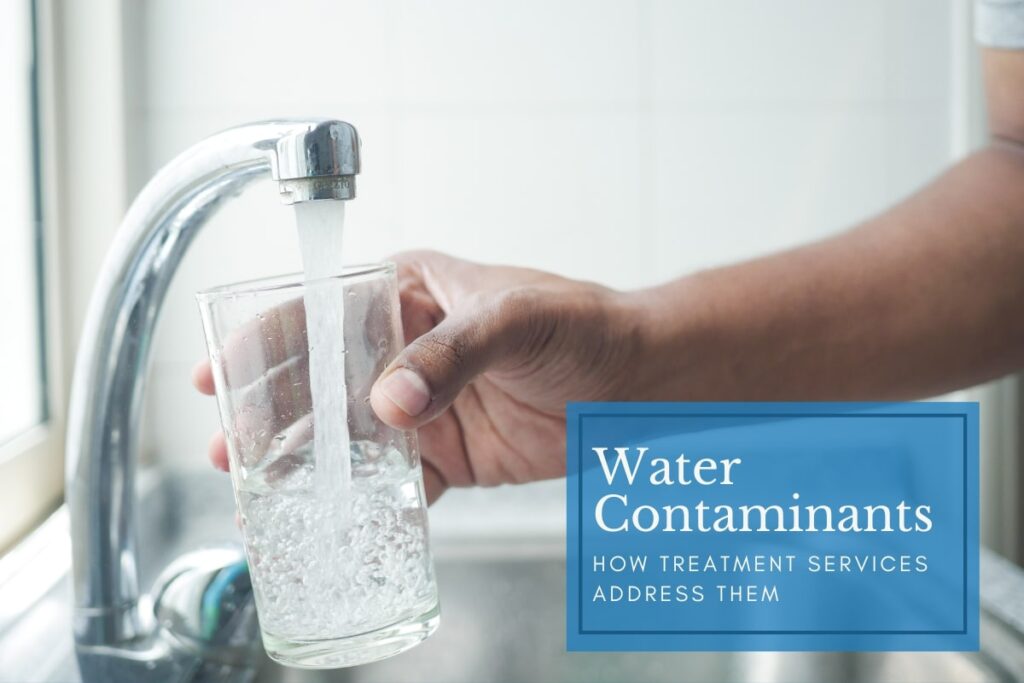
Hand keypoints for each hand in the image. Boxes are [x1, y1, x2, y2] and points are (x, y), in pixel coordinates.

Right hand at [193, 250, 643, 502]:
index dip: (264, 343)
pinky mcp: (447, 454)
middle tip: (229, 450)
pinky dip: (364, 500)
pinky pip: (394, 480)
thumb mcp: (515, 320)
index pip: (322, 312)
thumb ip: (452, 354)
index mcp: (408, 294)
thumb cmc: (582, 325)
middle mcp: (403, 347)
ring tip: (258, 491)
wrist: (639, 383)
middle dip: (270, 412)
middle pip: (320, 380)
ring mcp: (422, 403)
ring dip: (304, 461)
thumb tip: (390, 402)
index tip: (220, 376)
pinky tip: (330, 517)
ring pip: (347, 435)